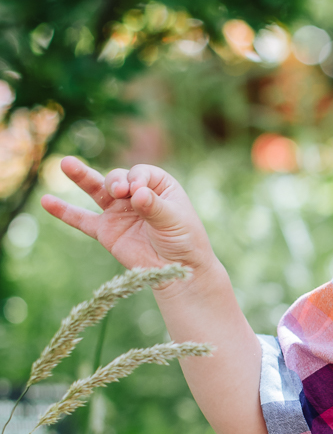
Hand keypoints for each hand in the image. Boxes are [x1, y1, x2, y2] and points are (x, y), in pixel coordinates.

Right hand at [41, 159, 215, 278]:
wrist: (177, 270)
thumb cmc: (184, 240)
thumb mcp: (174, 220)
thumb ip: (154, 207)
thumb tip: (136, 194)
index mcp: (158, 185)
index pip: (140, 173)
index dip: (136, 179)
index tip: (139, 195)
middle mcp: (135, 194)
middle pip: (118, 178)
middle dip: (117, 181)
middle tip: (120, 191)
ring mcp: (118, 212)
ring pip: (96, 191)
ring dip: (82, 176)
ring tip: (66, 163)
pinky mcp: (105, 231)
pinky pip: (82, 220)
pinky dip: (64, 212)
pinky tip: (47, 201)